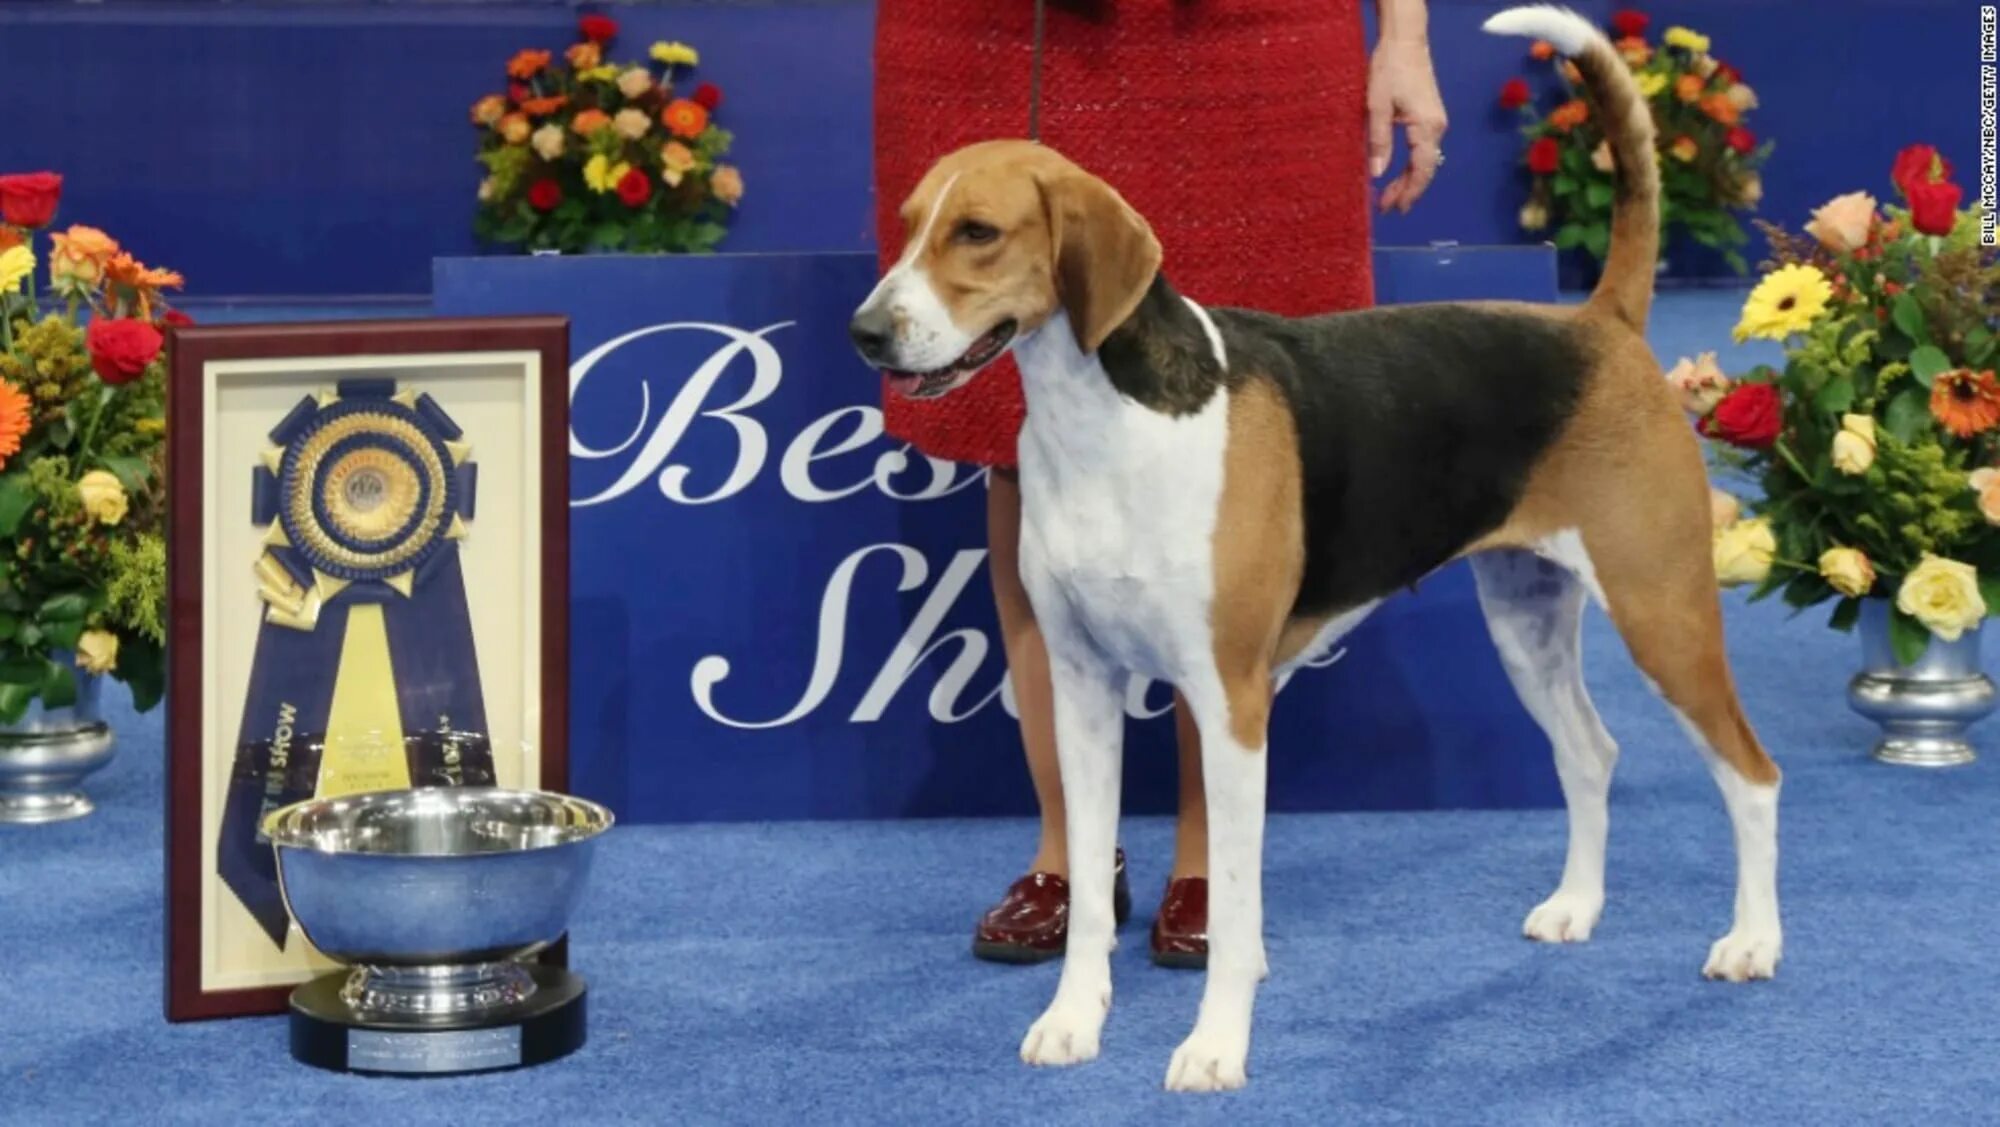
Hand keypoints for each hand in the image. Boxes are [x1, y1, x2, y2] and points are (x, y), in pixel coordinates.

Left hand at [1367, 36, 1448, 213]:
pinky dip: (1411, 164)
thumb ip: (1378, 141)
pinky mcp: (1430, 116)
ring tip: (1390, 196)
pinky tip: (1398, 172)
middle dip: (1407, 190)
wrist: (1405, 41)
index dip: (1409, 192)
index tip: (1396, 209)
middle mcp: (1437, 127)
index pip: (1422, 169)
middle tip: (1387, 207)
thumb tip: (1377, 173)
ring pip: (1425, 159)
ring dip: (1408, 178)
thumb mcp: (1376, 106)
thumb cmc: (1389, 69)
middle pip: (1425, 168)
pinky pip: (1423, 148)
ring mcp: (1435, 121)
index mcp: (1426, 127)